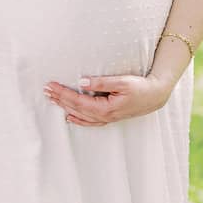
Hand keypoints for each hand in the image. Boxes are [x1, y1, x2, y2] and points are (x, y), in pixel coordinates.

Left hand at [44, 72, 173, 126]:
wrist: (156, 95)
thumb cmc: (141, 87)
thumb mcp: (122, 82)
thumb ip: (101, 82)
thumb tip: (81, 82)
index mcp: (105, 108)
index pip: (78, 101)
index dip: (63, 93)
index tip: (51, 85)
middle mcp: (104, 116)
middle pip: (76, 108)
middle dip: (60, 99)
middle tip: (45, 90)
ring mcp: (106, 119)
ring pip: (80, 115)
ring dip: (65, 107)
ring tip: (52, 99)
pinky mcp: (110, 117)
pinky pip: (89, 121)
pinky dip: (78, 119)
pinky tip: (69, 116)